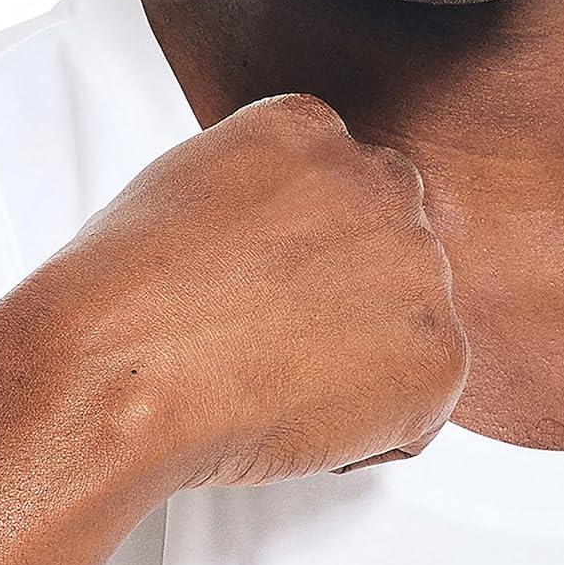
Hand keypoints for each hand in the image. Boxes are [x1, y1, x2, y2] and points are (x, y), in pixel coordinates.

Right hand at [67, 92, 468, 486]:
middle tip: (276, 344)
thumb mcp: (181, 194)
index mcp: (312, 132)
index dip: (312, 252)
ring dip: (361, 366)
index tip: (275, 287)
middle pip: (392, 250)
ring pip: (410, 330)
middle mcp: (380, 186)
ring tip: (273, 383)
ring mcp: (419, 271)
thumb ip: (258, 199)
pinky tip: (298, 419)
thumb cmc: (123, 301)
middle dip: (349, 300)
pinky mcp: (439, 358)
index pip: (347, 184)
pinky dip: (372, 432)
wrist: (123, 373)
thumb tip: (276, 243)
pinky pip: (420, 409)